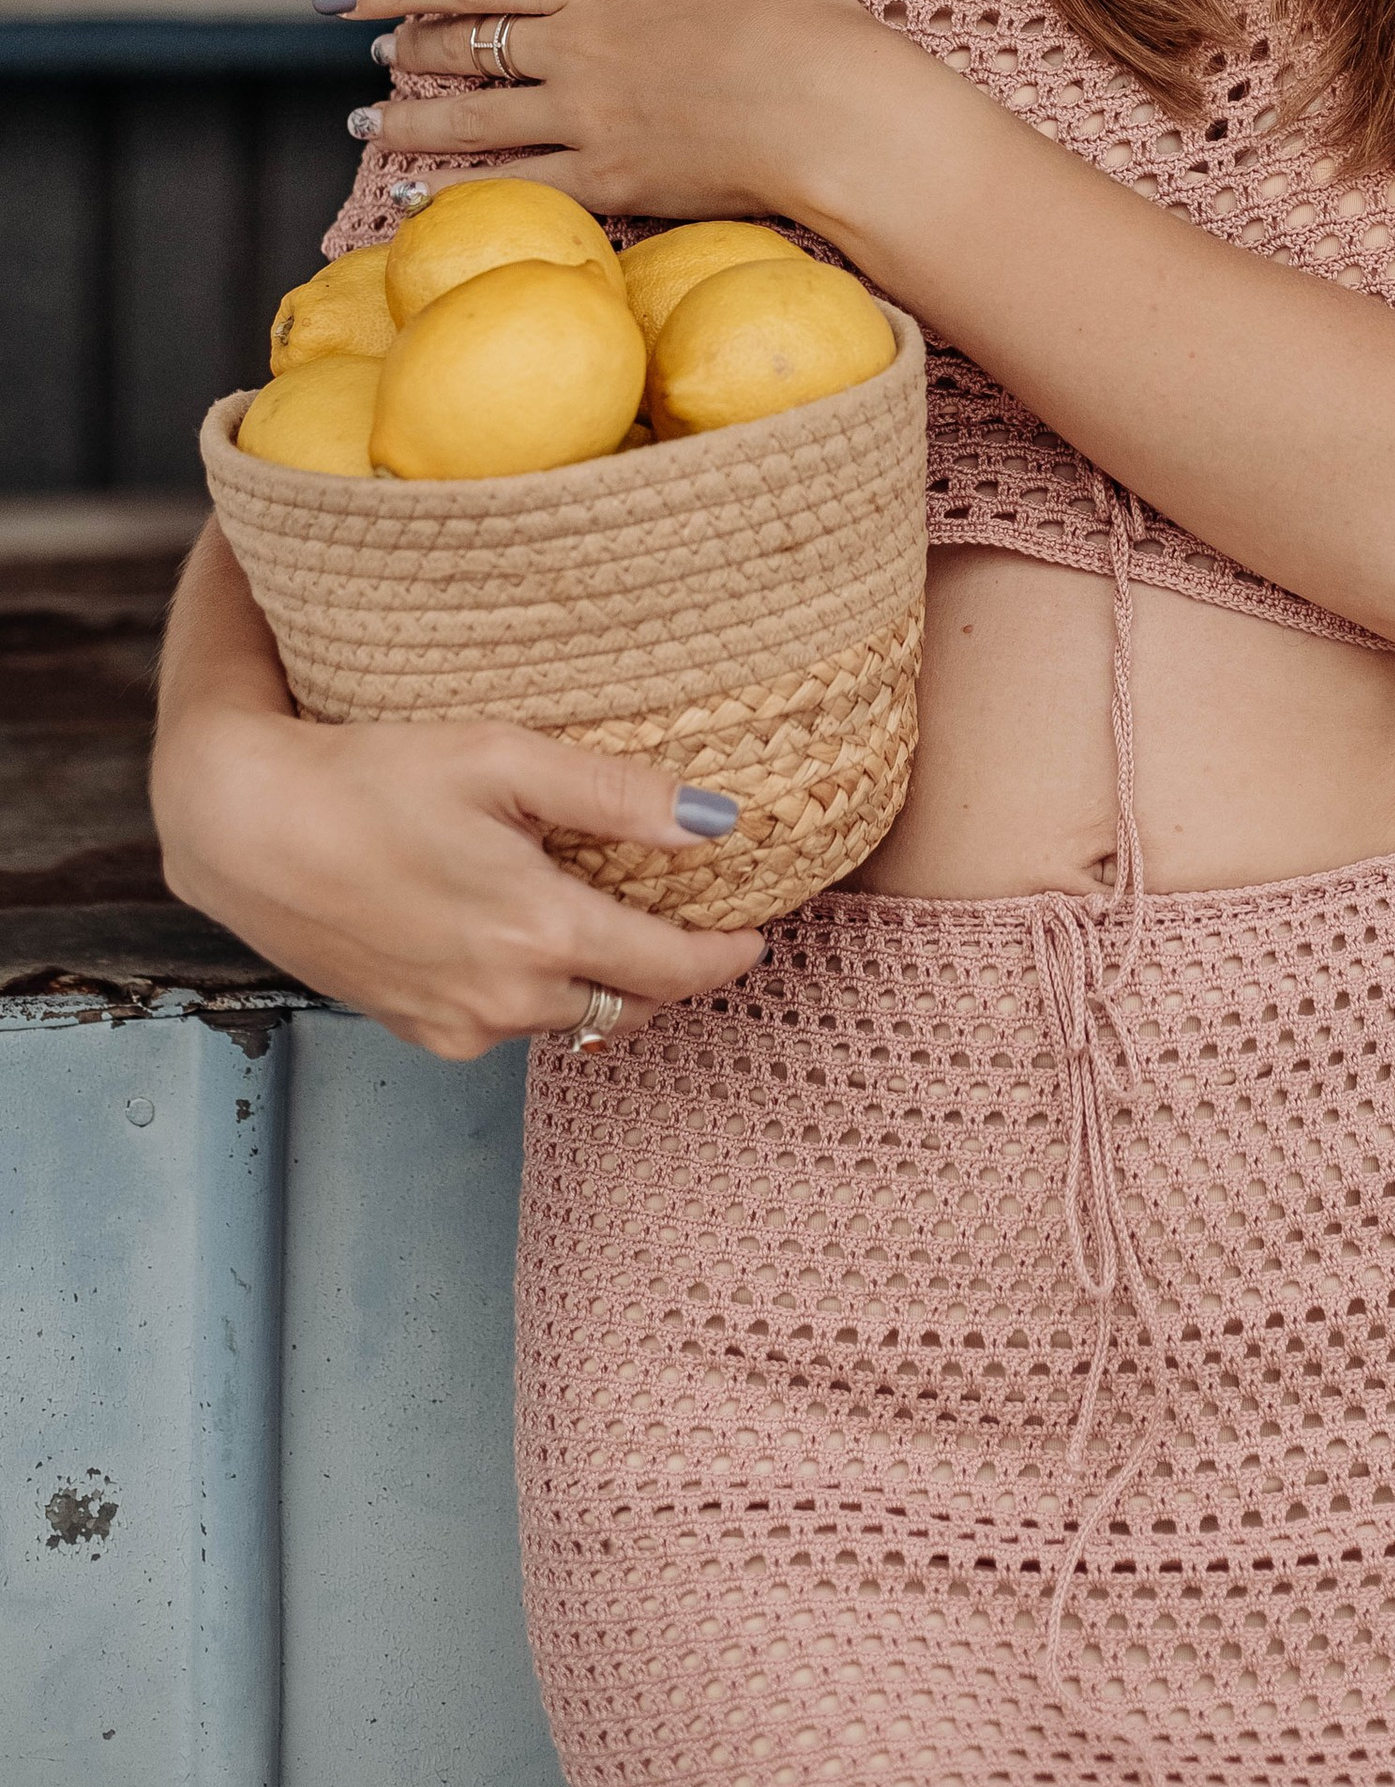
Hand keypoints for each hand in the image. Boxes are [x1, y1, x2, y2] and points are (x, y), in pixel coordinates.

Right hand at [152, 697, 765, 1060]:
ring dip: (596, 981)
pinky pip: (502, 1022)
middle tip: (693, 924)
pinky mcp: (412, 1028)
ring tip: (608, 921)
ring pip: (563, 1016)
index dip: (725, 958)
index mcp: (540, 933)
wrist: (245, 827)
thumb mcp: (504, 758)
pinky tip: (518, 936)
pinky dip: (530, 989)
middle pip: (624, 1002)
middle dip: (666, 973)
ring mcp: (454, 1024)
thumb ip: (618, 795)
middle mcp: (505, 999)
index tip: (758, 938)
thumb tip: (719, 823)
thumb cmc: (373, 775)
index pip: (672, 971)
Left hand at [327, 0, 873, 224]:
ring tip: (369, 127)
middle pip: (466, 50)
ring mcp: (589, 119)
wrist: (838, 115)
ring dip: (413, 124)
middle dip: (413, 50)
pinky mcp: (614, 181)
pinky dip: (460, 193)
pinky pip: (516, 188)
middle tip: (376, 56)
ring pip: (474, 122)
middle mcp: (576, 49)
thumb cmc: (804, 9)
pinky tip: (420, 197)